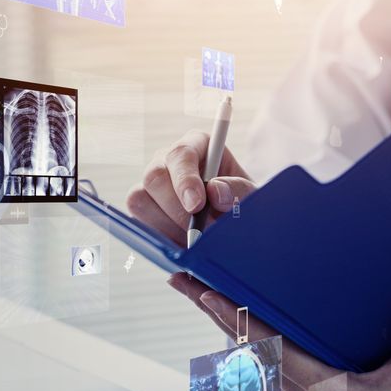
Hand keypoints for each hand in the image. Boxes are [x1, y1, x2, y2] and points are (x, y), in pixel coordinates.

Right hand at [126, 131, 254, 246]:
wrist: (235, 223)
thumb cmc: (242, 202)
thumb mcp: (251, 195)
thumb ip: (240, 190)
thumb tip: (216, 191)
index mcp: (197, 146)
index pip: (181, 154)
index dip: (185, 179)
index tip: (197, 205)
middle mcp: (169, 161)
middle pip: (154, 177)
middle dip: (175, 209)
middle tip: (199, 233)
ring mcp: (152, 186)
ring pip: (139, 200)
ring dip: (167, 226)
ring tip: (194, 240)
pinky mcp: (144, 210)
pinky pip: (138, 222)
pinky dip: (160, 237)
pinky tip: (182, 244)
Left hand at [169, 271, 390, 390]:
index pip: (275, 351)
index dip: (240, 320)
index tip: (208, 294)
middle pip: (255, 353)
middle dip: (219, 316)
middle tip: (186, 282)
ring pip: (262, 361)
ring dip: (235, 328)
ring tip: (205, 293)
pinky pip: (279, 367)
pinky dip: (260, 341)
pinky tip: (247, 320)